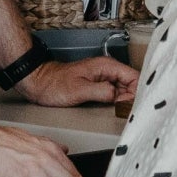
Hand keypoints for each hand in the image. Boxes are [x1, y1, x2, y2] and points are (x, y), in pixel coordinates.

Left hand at [17, 56, 136, 106]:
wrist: (39, 83)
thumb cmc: (54, 83)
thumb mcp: (80, 90)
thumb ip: (102, 92)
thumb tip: (119, 96)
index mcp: (106, 66)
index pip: (134, 76)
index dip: (136, 92)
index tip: (130, 104)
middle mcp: (107, 70)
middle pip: (132, 83)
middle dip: (133, 97)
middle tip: (126, 110)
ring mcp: (104, 77)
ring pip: (125, 89)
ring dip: (126, 100)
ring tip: (121, 110)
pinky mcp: (99, 85)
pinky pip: (116, 93)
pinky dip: (119, 101)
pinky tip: (115, 108)